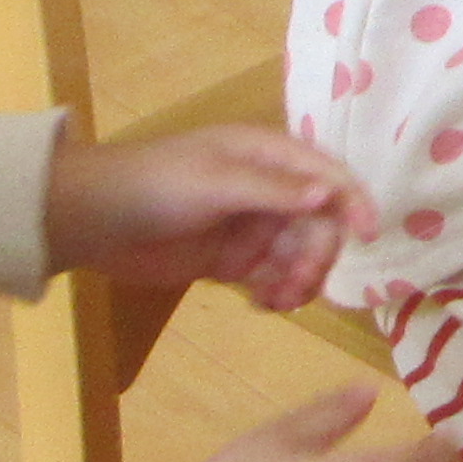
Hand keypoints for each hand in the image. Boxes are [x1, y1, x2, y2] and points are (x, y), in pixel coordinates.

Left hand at [45, 128, 362, 311]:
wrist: (93, 221)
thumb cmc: (157, 186)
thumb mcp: (217, 182)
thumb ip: (274, 190)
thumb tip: (330, 192)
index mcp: (268, 156)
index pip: (328, 175)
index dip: (352, 201)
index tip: (369, 235)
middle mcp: (268, 191)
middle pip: (319, 223)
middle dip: (318, 253)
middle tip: (299, 281)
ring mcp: (250, 228)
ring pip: (299, 255)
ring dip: (301, 278)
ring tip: (278, 299)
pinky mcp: (231, 262)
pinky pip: (272, 278)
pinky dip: (278, 293)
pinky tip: (265, 305)